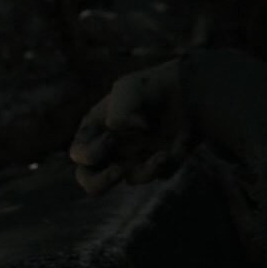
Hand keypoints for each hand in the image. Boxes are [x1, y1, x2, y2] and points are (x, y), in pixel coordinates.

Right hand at [69, 60, 196, 194]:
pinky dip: (171, 161)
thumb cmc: (149, 85)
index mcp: (95, 132)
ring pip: (133, 179)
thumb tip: (120, 129)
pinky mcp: (160, 163)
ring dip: (147, 170)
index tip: (111, 138)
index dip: (90, 153)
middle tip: (118, 171)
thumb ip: (119, 108)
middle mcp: (111, 150)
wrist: (187, 86)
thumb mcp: (130, 88)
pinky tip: (181, 142)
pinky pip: (162, 174)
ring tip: (163, 155)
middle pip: (91, 181)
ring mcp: (136, 158)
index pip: (79, 155)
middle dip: (102, 182)